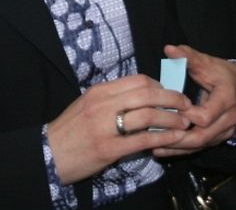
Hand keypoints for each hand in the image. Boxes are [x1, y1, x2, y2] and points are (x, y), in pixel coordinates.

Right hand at [48, 73, 190, 183]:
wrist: (49, 154)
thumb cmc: (70, 131)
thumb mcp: (87, 105)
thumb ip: (111, 99)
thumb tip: (140, 96)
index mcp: (99, 91)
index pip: (137, 80)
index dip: (160, 85)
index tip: (171, 93)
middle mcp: (103, 104)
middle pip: (147, 93)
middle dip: (172, 98)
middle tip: (186, 105)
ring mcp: (106, 126)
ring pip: (148, 114)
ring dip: (172, 117)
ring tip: (184, 122)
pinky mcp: (109, 148)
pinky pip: (143, 139)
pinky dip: (163, 137)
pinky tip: (174, 138)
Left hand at [152, 44, 235, 156]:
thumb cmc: (222, 73)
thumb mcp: (207, 62)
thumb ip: (188, 56)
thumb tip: (169, 48)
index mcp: (226, 99)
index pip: (205, 116)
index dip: (186, 115)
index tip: (168, 109)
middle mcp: (228, 119)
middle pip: (202, 137)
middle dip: (178, 138)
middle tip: (154, 135)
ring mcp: (225, 131)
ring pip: (200, 145)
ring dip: (177, 147)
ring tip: (154, 147)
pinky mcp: (219, 138)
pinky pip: (200, 147)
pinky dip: (182, 150)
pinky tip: (163, 150)